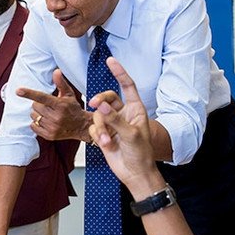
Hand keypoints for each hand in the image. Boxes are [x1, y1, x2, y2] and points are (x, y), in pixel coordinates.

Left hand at [17, 69, 88, 140]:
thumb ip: (61, 83)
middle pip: (35, 106)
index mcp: (60, 105)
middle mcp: (56, 117)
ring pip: (33, 116)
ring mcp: (52, 127)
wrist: (81, 126)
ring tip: (48, 114)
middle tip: (48, 106)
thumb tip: (56, 71)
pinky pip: (33, 126)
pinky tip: (46, 121)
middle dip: (39, 104)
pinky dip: (36, 123)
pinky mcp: (49, 135)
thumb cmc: (73, 108)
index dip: (29, 93)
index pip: (42, 97)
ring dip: (38, 113)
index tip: (18, 90)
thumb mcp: (69, 94)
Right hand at [87, 57, 156, 185]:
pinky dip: (97, 135)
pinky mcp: (103, 134)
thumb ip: (115, 119)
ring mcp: (112, 123)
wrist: (134, 173)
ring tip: (105, 141)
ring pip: (98, 115)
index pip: (127, 86)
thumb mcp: (131, 135)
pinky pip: (93, 127)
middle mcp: (123, 114)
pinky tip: (103, 145)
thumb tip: (101, 106)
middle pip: (107, 98)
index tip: (110, 61)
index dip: (119, 72)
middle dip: (100, 101)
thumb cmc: (141, 154)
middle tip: (95, 105)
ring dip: (100, 128)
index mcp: (136, 109)